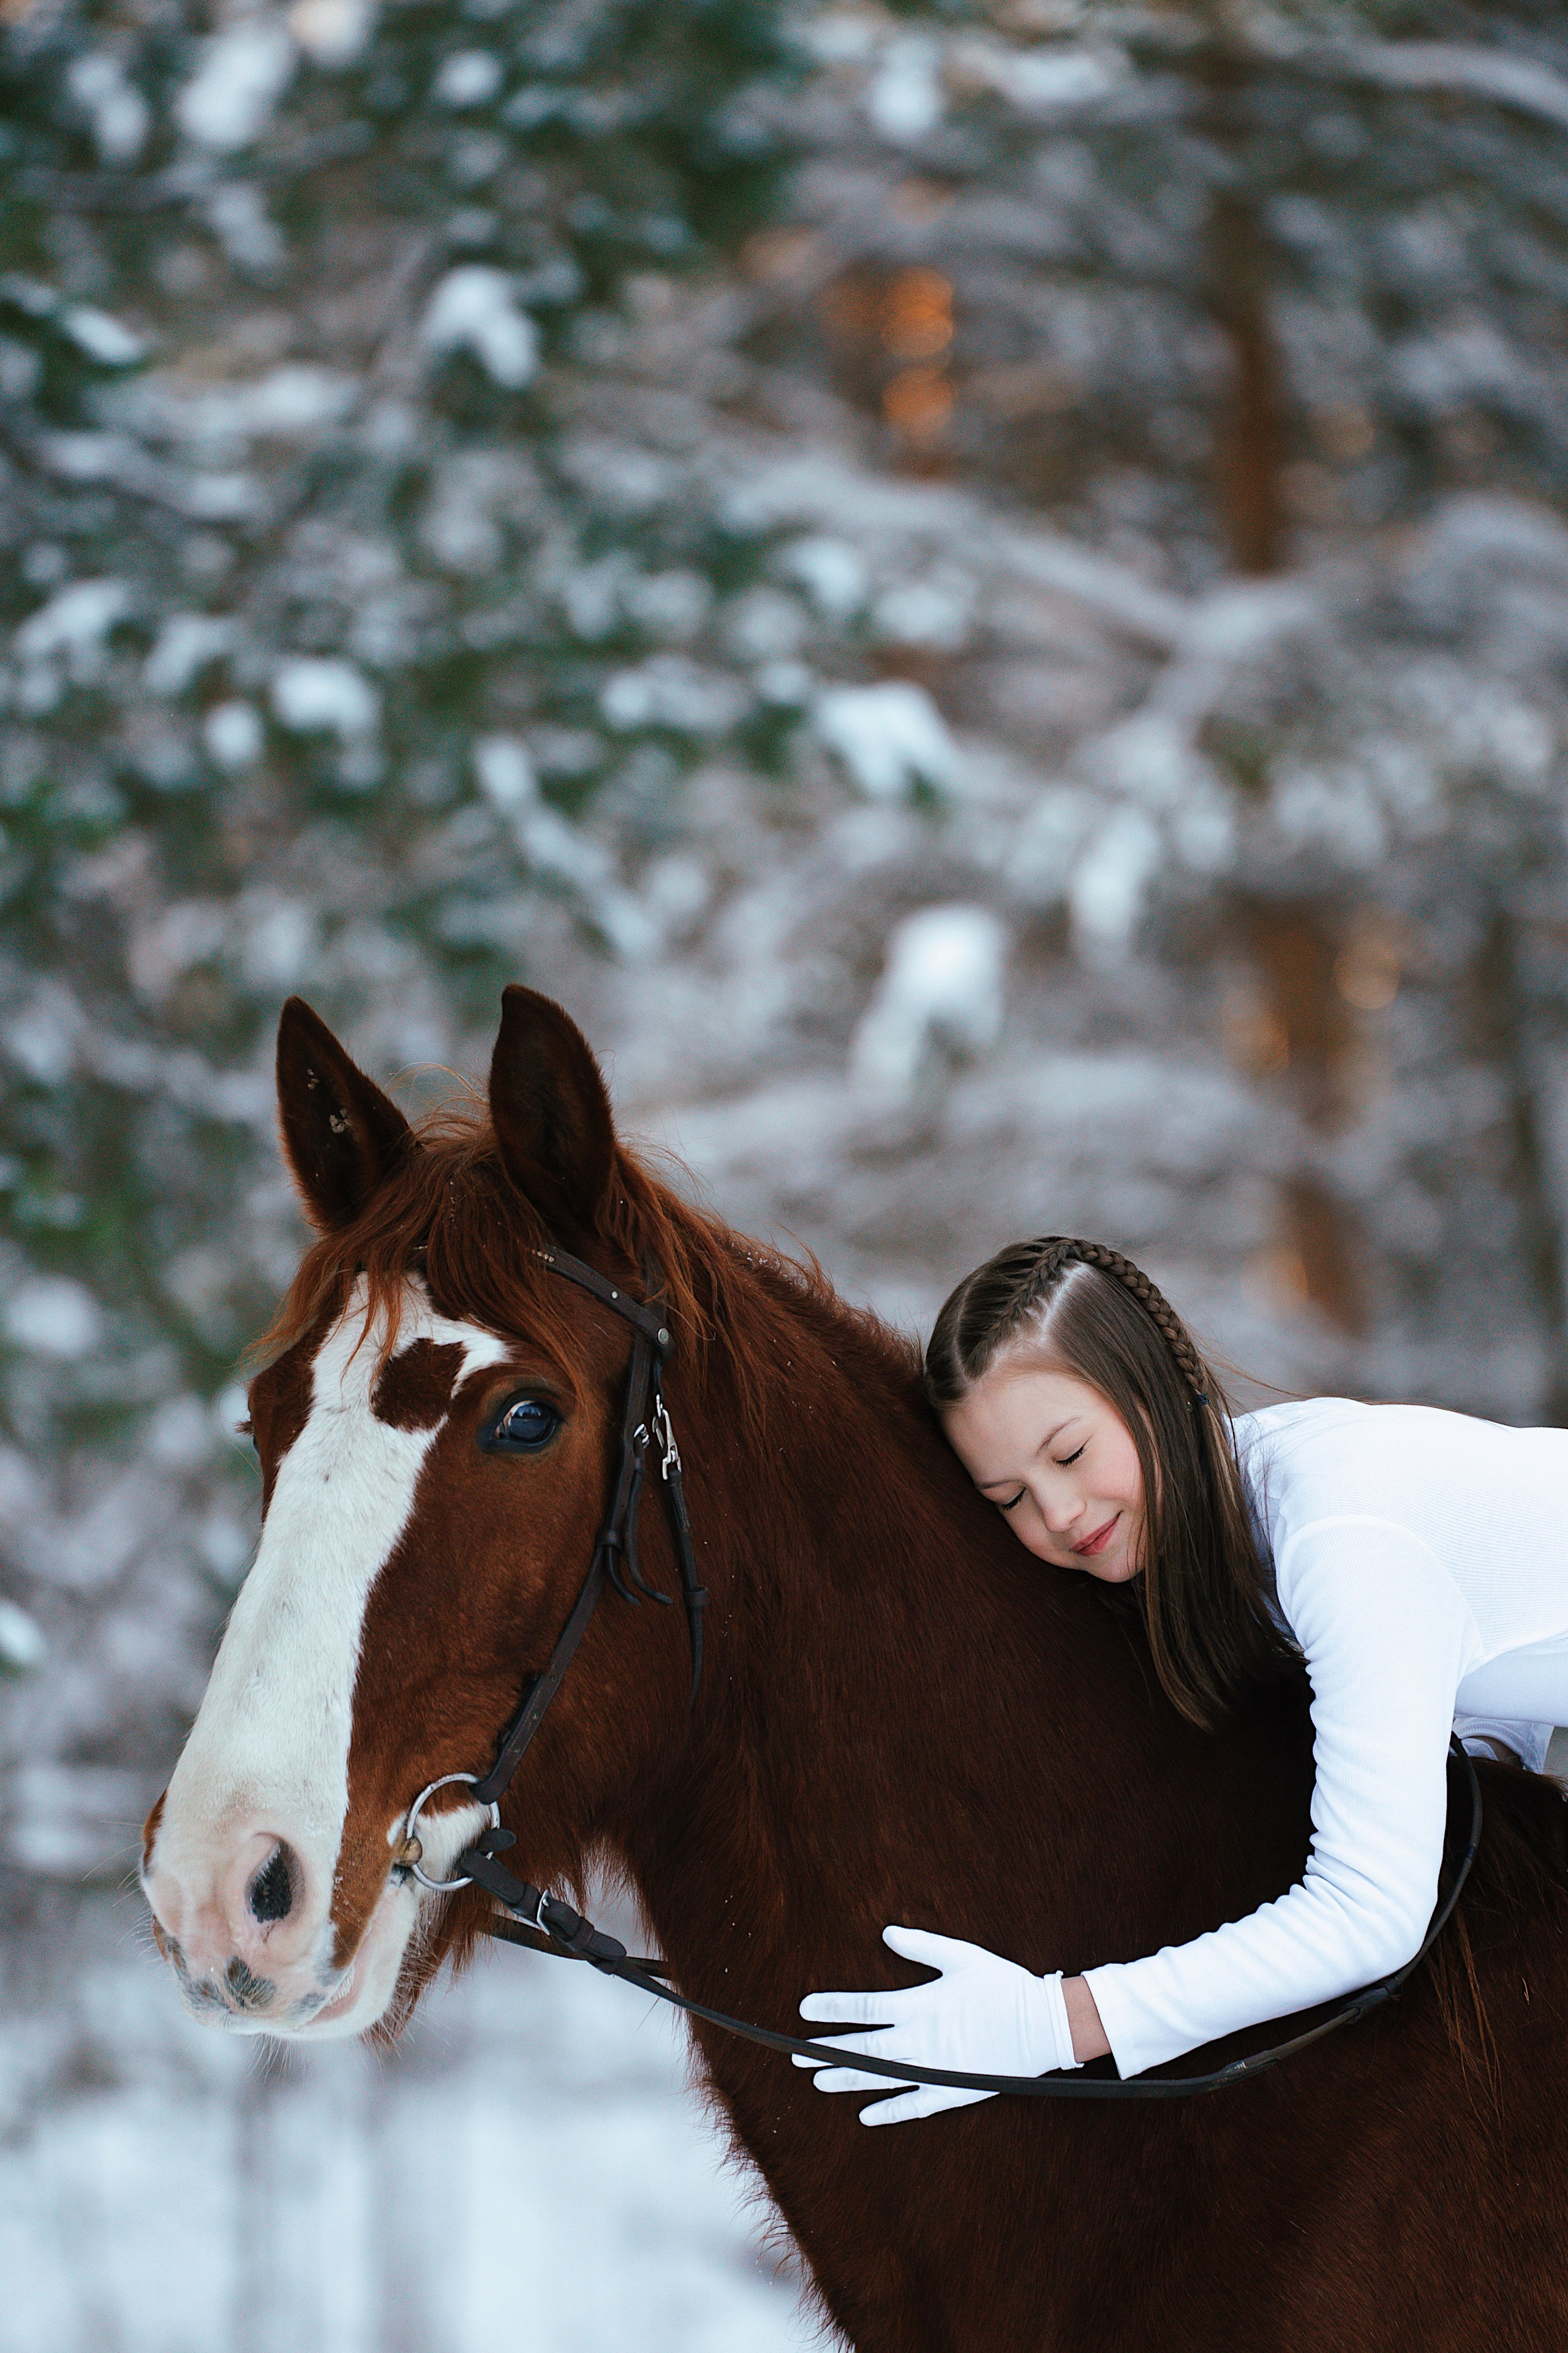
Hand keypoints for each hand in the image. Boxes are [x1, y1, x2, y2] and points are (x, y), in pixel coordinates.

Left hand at [795, 1925, 1080, 2125]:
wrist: (1042, 2024)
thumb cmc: (1002, 1985)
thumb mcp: (962, 1956)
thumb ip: (921, 1946)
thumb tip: (886, 1932)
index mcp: (921, 2005)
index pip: (865, 2008)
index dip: (833, 2008)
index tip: (804, 2009)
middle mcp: (921, 2041)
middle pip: (864, 2048)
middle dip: (828, 2051)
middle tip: (797, 2055)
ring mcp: (935, 2069)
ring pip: (881, 2077)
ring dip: (848, 2080)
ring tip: (818, 2081)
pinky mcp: (952, 2090)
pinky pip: (914, 2105)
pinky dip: (889, 2112)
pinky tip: (866, 2117)